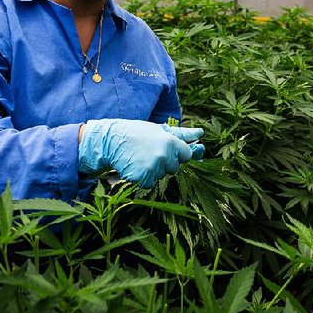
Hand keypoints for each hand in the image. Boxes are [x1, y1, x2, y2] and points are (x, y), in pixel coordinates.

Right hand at [78, 119, 203, 187]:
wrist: (111, 140)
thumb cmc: (137, 133)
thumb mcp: (160, 129)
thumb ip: (182, 134)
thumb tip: (201, 133)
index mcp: (171, 142)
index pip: (187, 155)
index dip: (177, 153)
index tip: (166, 149)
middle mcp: (165, 156)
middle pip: (175, 168)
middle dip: (165, 163)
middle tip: (149, 151)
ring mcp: (154, 168)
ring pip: (162, 176)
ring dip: (154, 170)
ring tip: (141, 157)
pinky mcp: (143, 178)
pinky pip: (150, 184)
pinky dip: (143, 178)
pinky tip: (135, 166)